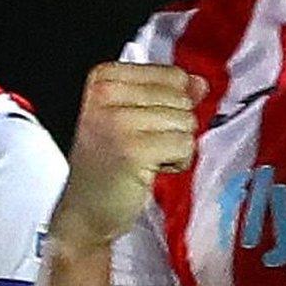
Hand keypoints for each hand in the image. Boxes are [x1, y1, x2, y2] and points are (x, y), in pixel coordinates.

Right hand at [49, 63, 205, 250]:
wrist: (85, 211)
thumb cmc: (107, 165)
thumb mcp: (133, 118)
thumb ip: (167, 94)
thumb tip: (199, 83)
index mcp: (103, 78)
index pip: (171, 74)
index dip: (172, 103)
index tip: (146, 123)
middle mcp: (104, 94)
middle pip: (181, 97)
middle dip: (174, 126)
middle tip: (144, 145)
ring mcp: (117, 121)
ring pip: (186, 121)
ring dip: (176, 146)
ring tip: (147, 157)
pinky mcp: (133, 149)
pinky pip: (185, 145)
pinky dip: (178, 162)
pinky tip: (152, 169)